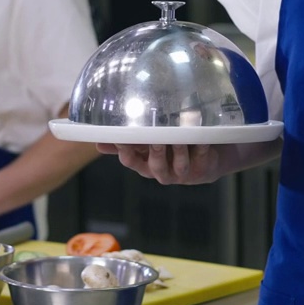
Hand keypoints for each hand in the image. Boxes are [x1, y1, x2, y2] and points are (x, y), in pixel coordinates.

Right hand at [96, 144, 219, 184]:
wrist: (205, 161)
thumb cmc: (170, 151)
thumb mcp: (146, 148)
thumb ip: (126, 144)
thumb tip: (98, 141)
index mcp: (145, 165)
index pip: (131, 160)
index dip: (125, 150)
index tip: (121, 136)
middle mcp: (161, 171)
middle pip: (155, 164)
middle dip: (154, 150)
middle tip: (152, 135)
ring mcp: (182, 172)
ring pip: (178, 164)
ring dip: (177, 149)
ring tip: (176, 134)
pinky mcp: (201, 167)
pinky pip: (201, 155)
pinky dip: (200, 145)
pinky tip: (199, 133)